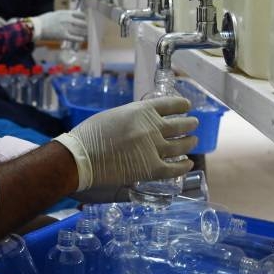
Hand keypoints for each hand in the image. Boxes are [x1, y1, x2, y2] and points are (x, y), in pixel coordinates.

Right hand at [30, 10, 86, 42]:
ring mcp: (66, 28)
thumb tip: (73, 17)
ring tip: (91, 36)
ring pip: (80, 31)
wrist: (37, 27)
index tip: (90, 21)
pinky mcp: (63, 36)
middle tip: (93, 29)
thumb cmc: (45, 20)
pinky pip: (75, 38)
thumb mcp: (56, 14)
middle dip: (89, 27)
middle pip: (83, 23)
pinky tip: (84, 40)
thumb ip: (65, 15)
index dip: (87, 18)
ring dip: (86, 34)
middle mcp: (68, 19)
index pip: (81, 14)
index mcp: (66, 13)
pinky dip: (81, 39)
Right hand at [54, 97, 197, 190]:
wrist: (80, 158)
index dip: (182, 105)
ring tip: (193, 140)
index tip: (187, 106)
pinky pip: (175, 168)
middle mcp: (151, 127)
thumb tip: (144, 122)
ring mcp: (153, 148)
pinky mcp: (151, 169)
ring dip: (190, 142)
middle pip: (180, 124)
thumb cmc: (90, 135)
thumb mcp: (114, 115)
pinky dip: (184, 166)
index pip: (170, 104)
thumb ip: (133, 117)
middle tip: (193, 124)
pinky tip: (188, 164)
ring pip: (182, 145)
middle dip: (189, 123)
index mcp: (141, 110)